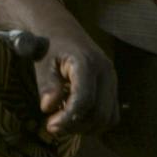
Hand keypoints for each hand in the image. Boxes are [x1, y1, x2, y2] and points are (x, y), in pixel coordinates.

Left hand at [0, 0, 118, 142]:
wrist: (60, 29)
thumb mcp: (43, 62)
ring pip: (108, 118)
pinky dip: (95, 123)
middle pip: (99, 113)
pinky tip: (76, 118)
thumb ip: (47, 84)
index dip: (68, 118)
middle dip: (76, 126)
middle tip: (53, 127)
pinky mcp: (113, 87)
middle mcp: (106, 72)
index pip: (85, 100)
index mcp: (88, 63)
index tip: (50, 126)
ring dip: (86, 127)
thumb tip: (48, 108)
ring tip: (64, 122)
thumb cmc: (49, 46)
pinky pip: (111, 114)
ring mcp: (113, 80)